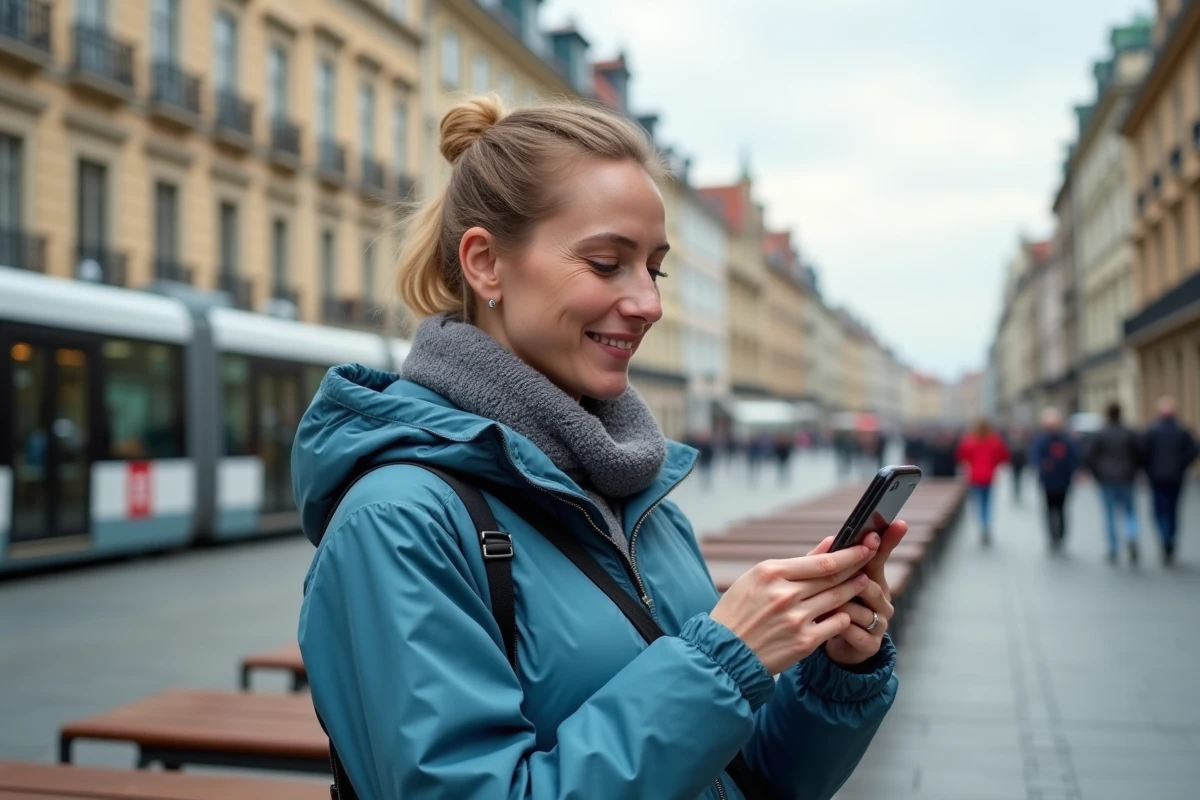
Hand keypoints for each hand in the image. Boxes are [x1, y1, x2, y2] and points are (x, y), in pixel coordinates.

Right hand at [711, 535, 879, 674]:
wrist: (724, 652)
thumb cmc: (739, 611)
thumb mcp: (758, 579)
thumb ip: (798, 563)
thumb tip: (830, 543)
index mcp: (770, 573)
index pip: (822, 561)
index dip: (849, 553)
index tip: (865, 546)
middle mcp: (784, 594)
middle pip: (833, 577)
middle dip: (858, 566)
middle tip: (871, 559)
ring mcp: (795, 619)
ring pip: (838, 599)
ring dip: (854, 589)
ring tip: (862, 583)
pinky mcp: (803, 642)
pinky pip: (836, 624)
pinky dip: (844, 616)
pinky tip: (846, 612)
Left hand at [821, 520, 906, 665]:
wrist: (834, 646)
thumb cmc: (831, 608)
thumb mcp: (826, 583)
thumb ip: (827, 564)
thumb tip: (832, 538)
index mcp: (872, 580)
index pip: (880, 556)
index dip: (888, 540)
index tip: (897, 522)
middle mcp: (882, 600)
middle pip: (870, 584)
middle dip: (851, 582)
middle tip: (835, 578)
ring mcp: (879, 622)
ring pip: (862, 608)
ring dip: (841, 606)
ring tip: (823, 605)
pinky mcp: (870, 644)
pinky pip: (855, 631)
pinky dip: (840, 627)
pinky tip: (829, 625)